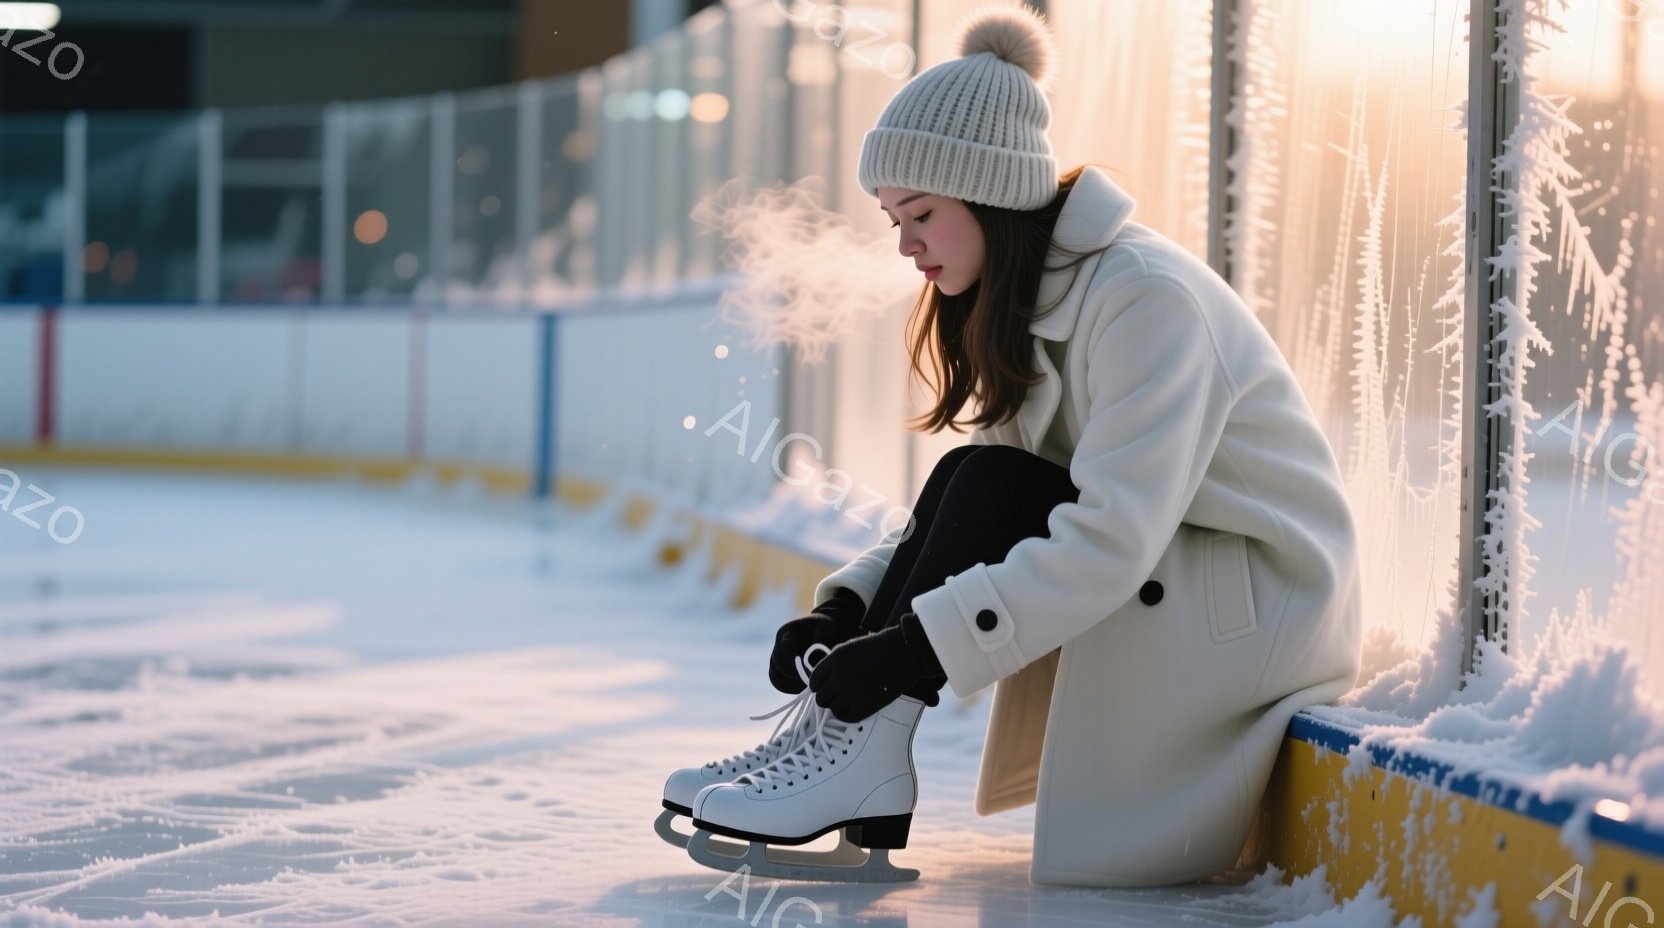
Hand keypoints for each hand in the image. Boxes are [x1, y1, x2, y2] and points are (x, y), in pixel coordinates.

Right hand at [768, 588, 866, 693]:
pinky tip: (807, 689)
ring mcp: (776, 660)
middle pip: (779, 665)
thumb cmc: (826, 630)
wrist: (823, 632)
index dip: (797, 661)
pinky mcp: (780, 671)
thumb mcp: (826, 629)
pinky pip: (780, 684)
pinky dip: (791, 689)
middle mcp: (778, 646)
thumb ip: (820, 643)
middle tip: (813, 683)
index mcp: (787, 632)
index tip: (813, 671)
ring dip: (791, 686)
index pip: (786, 647)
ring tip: (809, 688)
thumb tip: (812, 665)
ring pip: (775, 678)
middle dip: (796, 676)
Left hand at [808, 615, 939, 722]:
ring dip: (837, 706)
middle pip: (821, 698)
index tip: (825, 686)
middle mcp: (839, 678)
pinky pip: (846, 717)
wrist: (902, 653)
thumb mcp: (847, 649)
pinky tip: (852, 708)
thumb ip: (831, 664)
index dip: (818, 685)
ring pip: (832, 709)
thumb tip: (820, 682)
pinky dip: (846, 715)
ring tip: (847, 700)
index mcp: (833, 661)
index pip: (814, 681)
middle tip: (836, 695)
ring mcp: (851, 694)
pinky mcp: (865, 706)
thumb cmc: (875, 649)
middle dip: (827, 696)